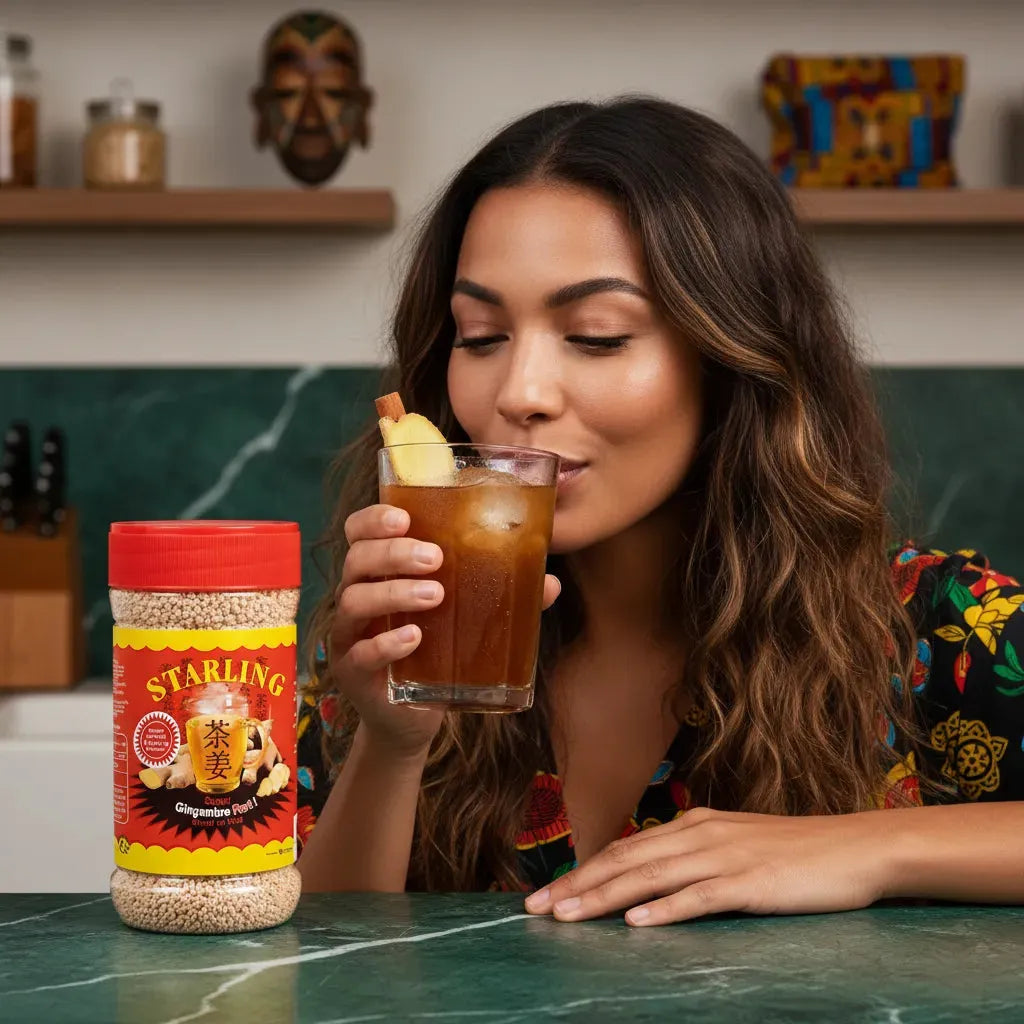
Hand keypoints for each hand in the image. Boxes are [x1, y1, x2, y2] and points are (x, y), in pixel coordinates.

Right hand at [331, 503, 560, 758]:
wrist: (408, 717)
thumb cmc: (434, 653)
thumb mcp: (462, 619)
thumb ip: (498, 597)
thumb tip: (550, 583)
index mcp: (378, 573)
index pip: (359, 532)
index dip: (373, 519)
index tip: (404, 517)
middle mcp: (356, 596)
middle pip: (357, 559)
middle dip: (394, 553)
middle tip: (436, 557)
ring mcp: (349, 636)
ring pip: (354, 601)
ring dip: (395, 592)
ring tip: (435, 595)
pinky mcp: (351, 672)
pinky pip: (360, 653)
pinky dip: (386, 643)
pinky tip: (414, 639)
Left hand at [524, 807, 897, 926]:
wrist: (856, 847)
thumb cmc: (795, 852)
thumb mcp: (735, 846)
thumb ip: (693, 858)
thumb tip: (651, 883)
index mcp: (694, 826)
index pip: (625, 850)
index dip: (583, 872)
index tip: (547, 894)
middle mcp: (700, 835)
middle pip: (626, 861)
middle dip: (577, 885)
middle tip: (536, 909)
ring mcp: (725, 857)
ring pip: (651, 877)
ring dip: (604, 898)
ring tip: (567, 916)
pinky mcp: (752, 882)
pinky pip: (700, 897)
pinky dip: (665, 910)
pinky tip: (637, 925)